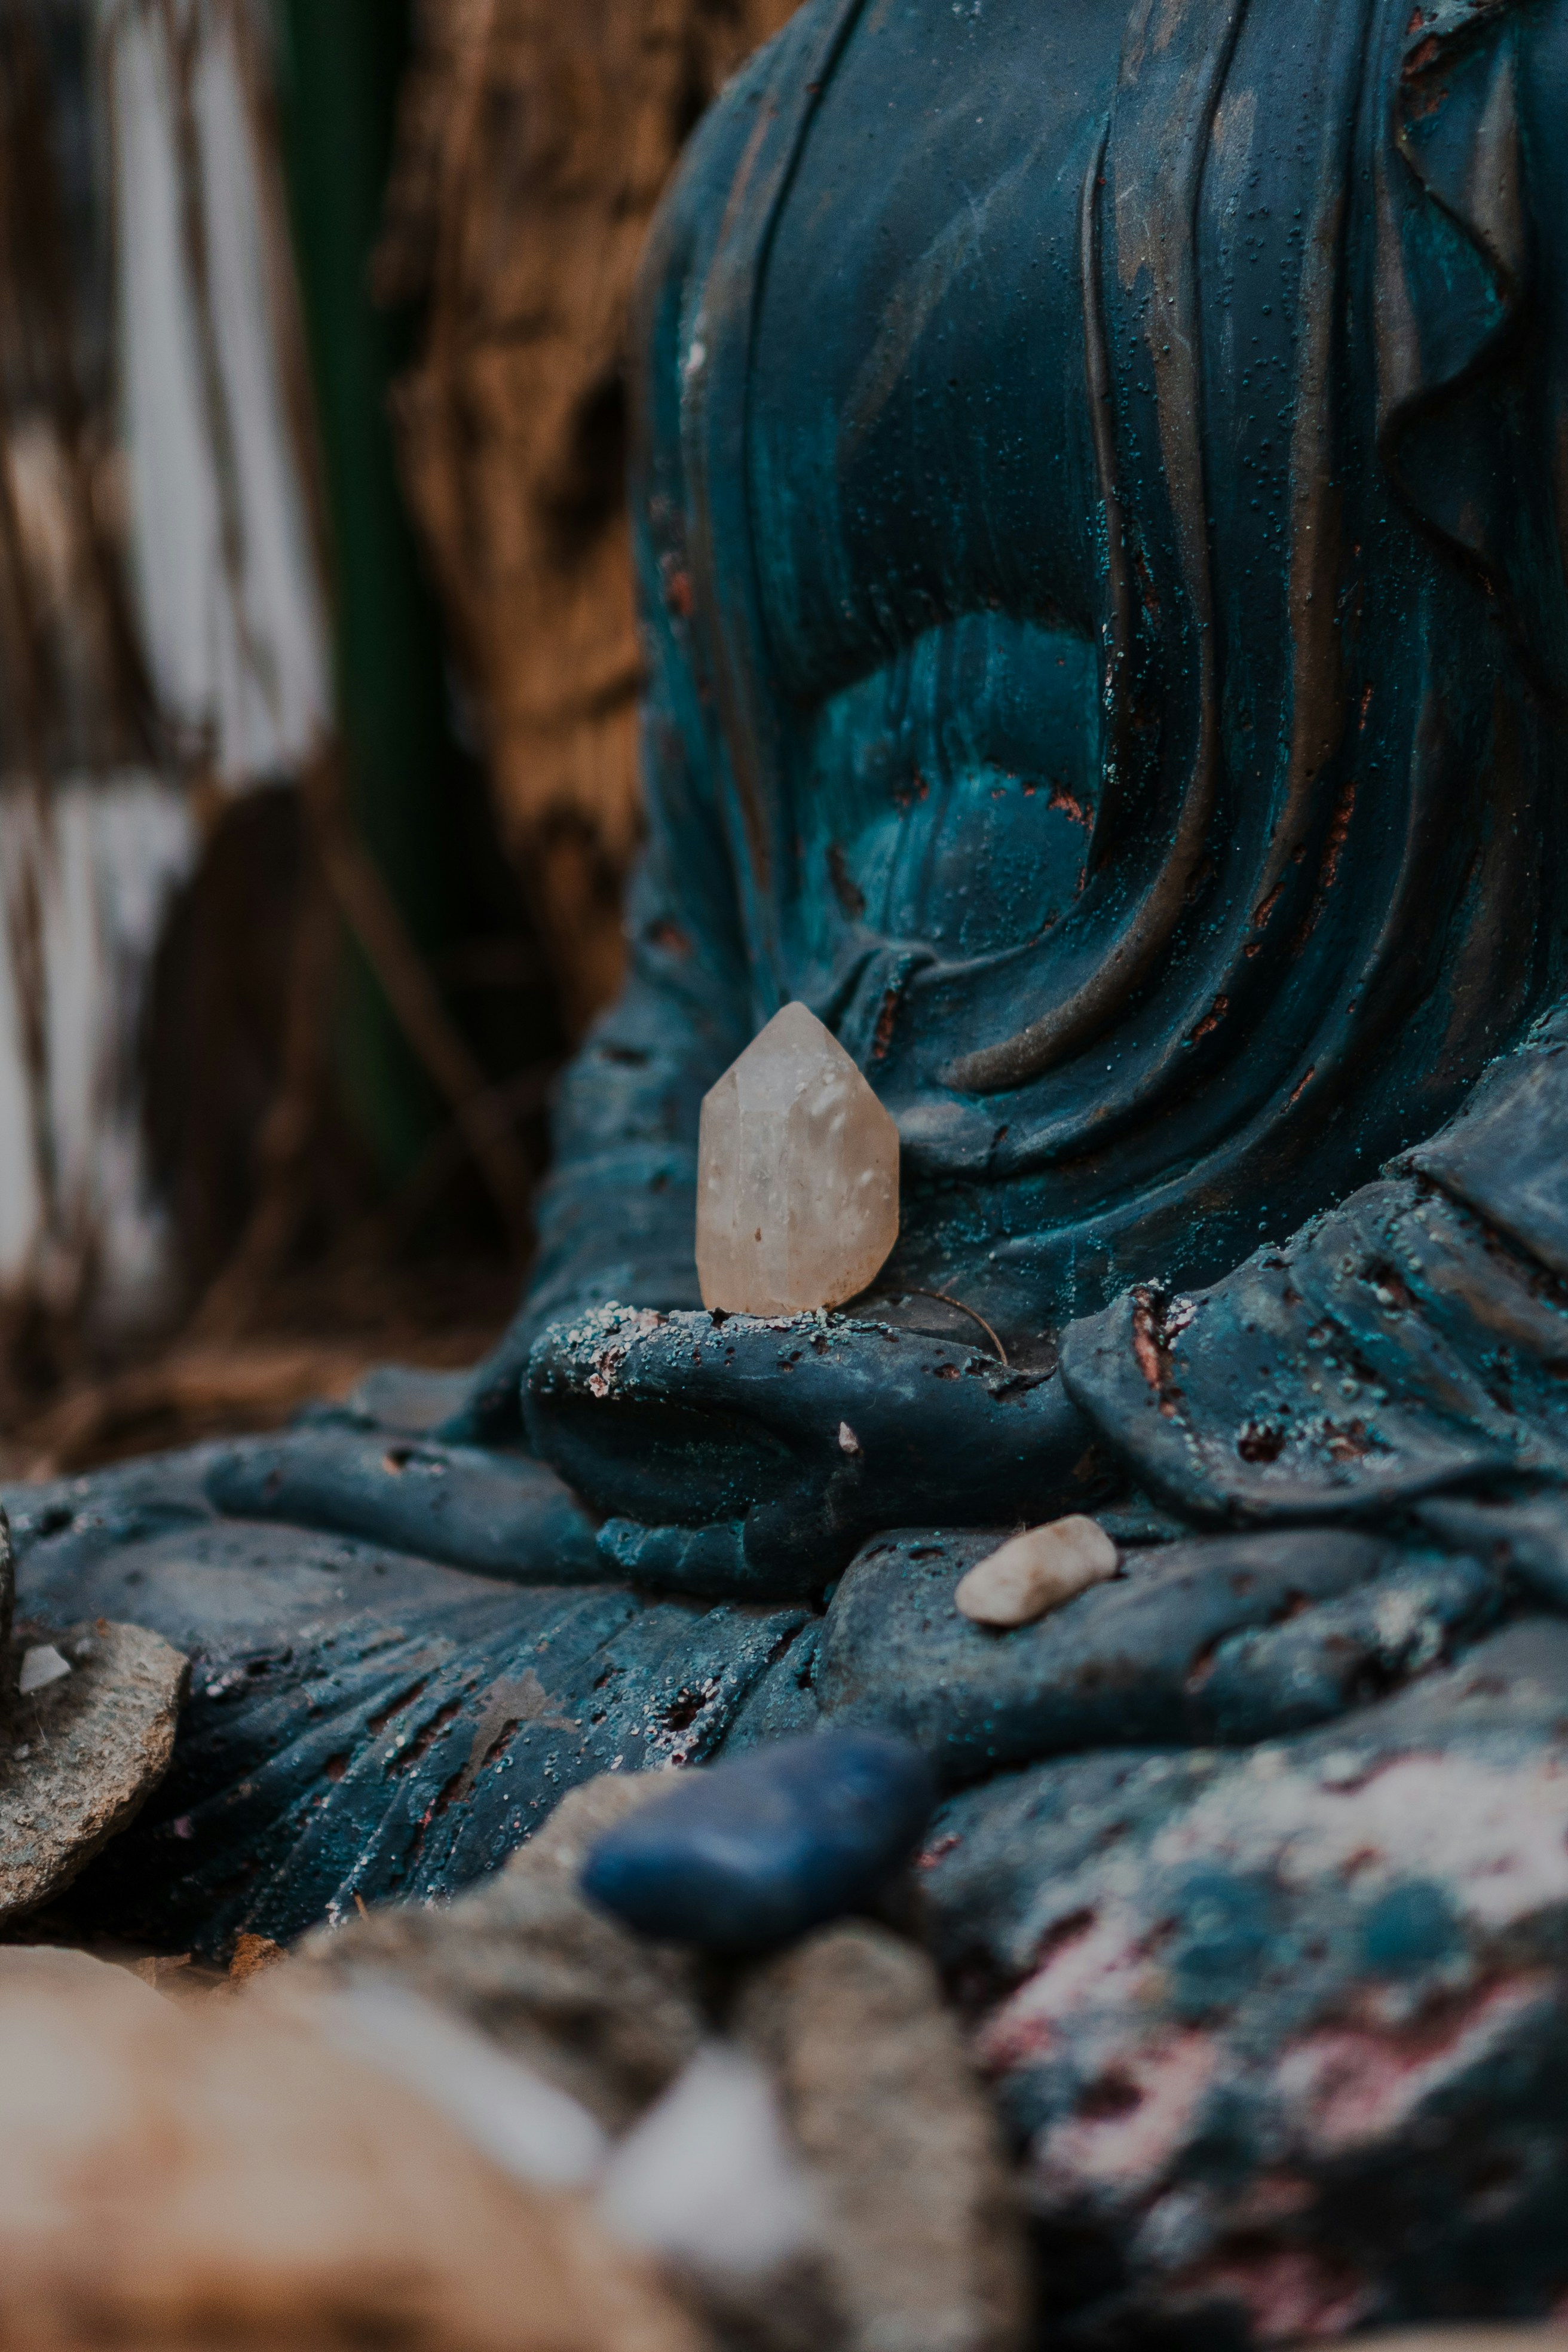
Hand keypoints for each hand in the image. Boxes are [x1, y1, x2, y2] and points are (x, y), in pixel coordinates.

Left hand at [523, 1305, 1110, 1595]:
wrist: (1042, 1438)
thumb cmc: (916, 1418)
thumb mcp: (791, 1380)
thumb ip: (697, 1367)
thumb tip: (608, 1357)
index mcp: (787, 1541)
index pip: (692, 1560)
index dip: (641, 1548)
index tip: (602, 1534)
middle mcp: (819, 1541)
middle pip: (727, 1547)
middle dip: (679, 1528)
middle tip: (632, 1499)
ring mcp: (861, 1517)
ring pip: (770, 1521)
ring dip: (726, 1497)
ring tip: (696, 1463)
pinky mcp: (896, 1486)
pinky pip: (813, 1493)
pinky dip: (776, 1473)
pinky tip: (783, 1433)